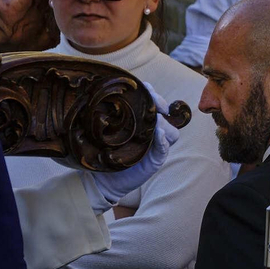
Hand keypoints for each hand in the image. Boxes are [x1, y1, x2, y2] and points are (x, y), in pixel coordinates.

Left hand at [88, 86, 180, 209]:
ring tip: (156, 120)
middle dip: (161, 105)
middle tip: (154, 104)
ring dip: (165, 123)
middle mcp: (152, 132)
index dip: (154, 95)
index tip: (146, 89)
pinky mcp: (156, 159)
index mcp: (142, 122)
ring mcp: (156, 146)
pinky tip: (159, 134)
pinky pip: (164, 148)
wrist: (102, 179)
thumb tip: (98, 96)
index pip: (154, 104)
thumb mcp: (103, 132)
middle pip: (166, 115)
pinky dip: (163, 140)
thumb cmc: (102, 152)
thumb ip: (105, 118)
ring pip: (172, 131)